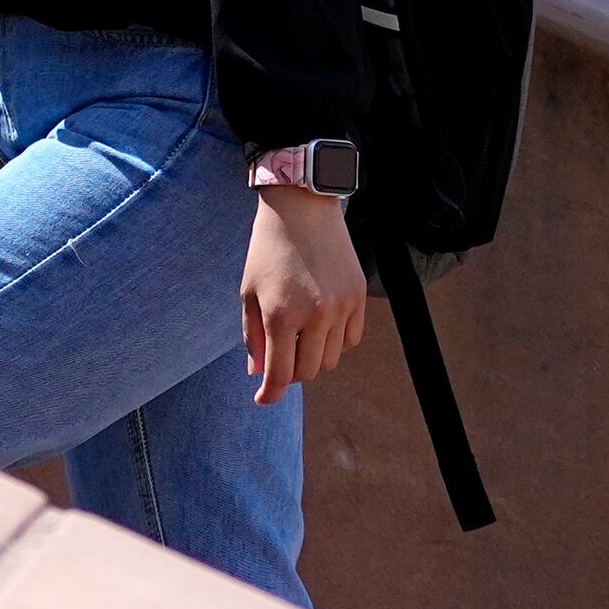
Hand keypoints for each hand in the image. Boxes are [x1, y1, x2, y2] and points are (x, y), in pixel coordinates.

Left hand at [240, 188, 376, 403]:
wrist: (302, 209)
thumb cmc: (268, 250)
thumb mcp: (249, 293)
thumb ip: (253, 337)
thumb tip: (259, 374)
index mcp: (281, 316)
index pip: (279, 375)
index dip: (269, 394)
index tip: (263, 399)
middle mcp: (315, 315)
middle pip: (309, 372)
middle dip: (291, 373)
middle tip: (281, 357)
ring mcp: (341, 306)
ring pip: (332, 360)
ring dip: (314, 357)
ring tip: (301, 337)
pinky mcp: (359, 296)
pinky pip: (351, 339)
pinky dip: (336, 342)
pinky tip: (322, 326)